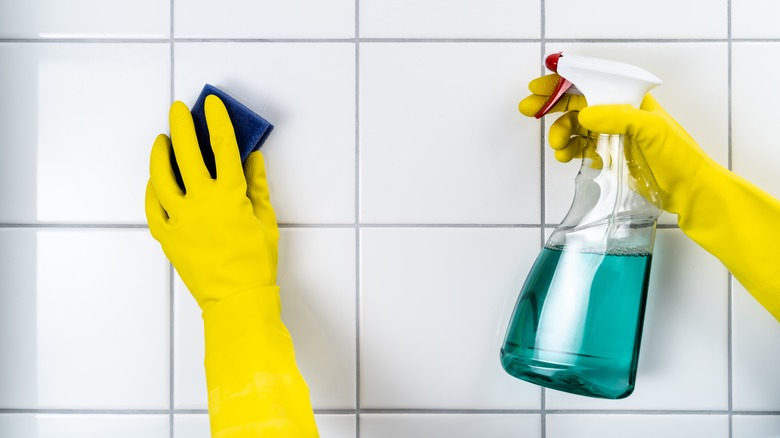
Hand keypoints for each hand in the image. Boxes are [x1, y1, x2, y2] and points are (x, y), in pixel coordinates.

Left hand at [145, 95, 278, 309]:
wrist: (237, 298)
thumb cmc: (256, 263)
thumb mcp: (266, 220)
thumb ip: (258, 186)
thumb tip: (254, 160)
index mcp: (230, 195)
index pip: (223, 147)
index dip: (218, 121)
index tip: (212, 105)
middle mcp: (201, 202)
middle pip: (187, 153)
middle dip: (182, 126)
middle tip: (179, 111)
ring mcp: (180, 218)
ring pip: (162, 176)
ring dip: (160, 153)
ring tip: (161, 140)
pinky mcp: (167, 236)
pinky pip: (152, 206)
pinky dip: (152, 190)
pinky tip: (154, 180)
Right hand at [519, 73, 716, 214]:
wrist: (689, 192)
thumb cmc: (679, 157)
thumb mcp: (653, 130)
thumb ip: (619, 117)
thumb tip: (585, 113)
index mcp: (631, 100)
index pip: (593, 84)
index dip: (564, 83)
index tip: (540, 87)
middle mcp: (620, 115)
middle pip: (578, 104)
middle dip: (552, 106)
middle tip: (529, 110)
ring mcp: (614, 136)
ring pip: (576, 128)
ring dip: (561, 134)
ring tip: (558, 147)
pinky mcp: (610, 157)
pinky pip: (582, 149)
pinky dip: (569, 152)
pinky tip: (567, 158)